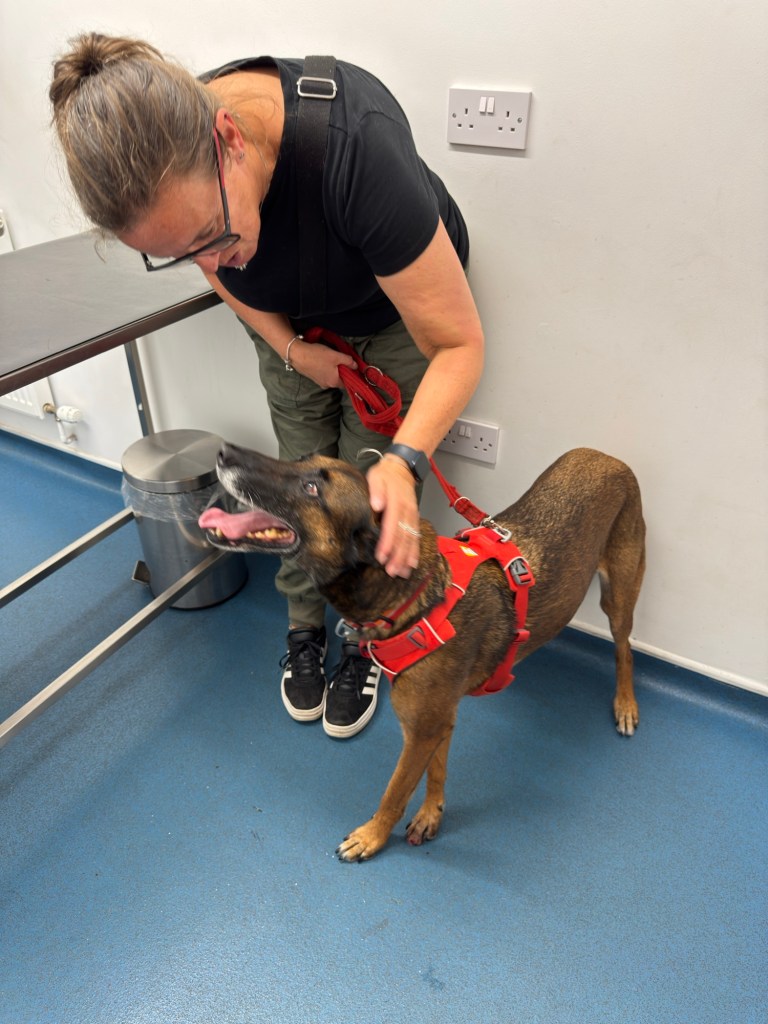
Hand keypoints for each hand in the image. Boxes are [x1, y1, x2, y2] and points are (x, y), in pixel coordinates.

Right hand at [290, 339, 355, 388]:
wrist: (297, 354)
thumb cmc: (317, 355)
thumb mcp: (336, 356)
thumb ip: (348, 361)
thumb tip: (355, 366)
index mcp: (334, 382)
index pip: (347, 384)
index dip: (351, 376)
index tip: (352, 368)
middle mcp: (326, 385)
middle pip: (338, 380)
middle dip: (341, 371)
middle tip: (342, 360)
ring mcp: (318, 382)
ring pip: (330, 376)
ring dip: (333, 370)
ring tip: (332, 359)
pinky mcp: (312, 377)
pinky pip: (323, 374)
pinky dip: (325, 369)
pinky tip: (323, 360)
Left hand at [367, 456, 420, 576]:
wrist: (402, 467)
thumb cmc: (385, 474)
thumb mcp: (376, 477)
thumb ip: (376, 490)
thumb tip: (376, 505)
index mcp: (396, 502)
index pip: (391, 526)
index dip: (387, 543)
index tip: (381, 557)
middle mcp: (407, 511)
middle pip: (403, 537)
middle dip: (398, 556)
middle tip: (392, 572)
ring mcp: (412, 516)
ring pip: (411, 539)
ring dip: (406, 557)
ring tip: (402, 573)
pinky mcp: (414, 518)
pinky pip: (416, 537)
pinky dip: (415, 551)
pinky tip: (412, 564)